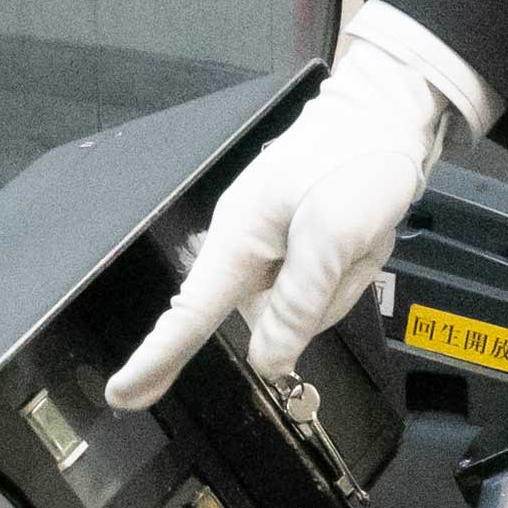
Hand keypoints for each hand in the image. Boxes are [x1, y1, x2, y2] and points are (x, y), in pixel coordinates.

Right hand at [105, 35, 456, 408]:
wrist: (386, 111)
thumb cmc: (356, 159)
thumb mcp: (334, 232)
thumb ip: (299, 301)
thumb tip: (268, 361)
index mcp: (238, 239)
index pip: (189, 314)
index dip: (156, 359)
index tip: (122, 395)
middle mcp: (246, 249)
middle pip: (268, 320)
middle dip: (320, 299)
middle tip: (352, 248)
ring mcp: (272, 250)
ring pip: (303, 310)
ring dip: (341, 281)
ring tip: (358, 234)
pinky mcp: (298, 249)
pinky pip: (320, 290)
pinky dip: (348, 270)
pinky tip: (361, 236)